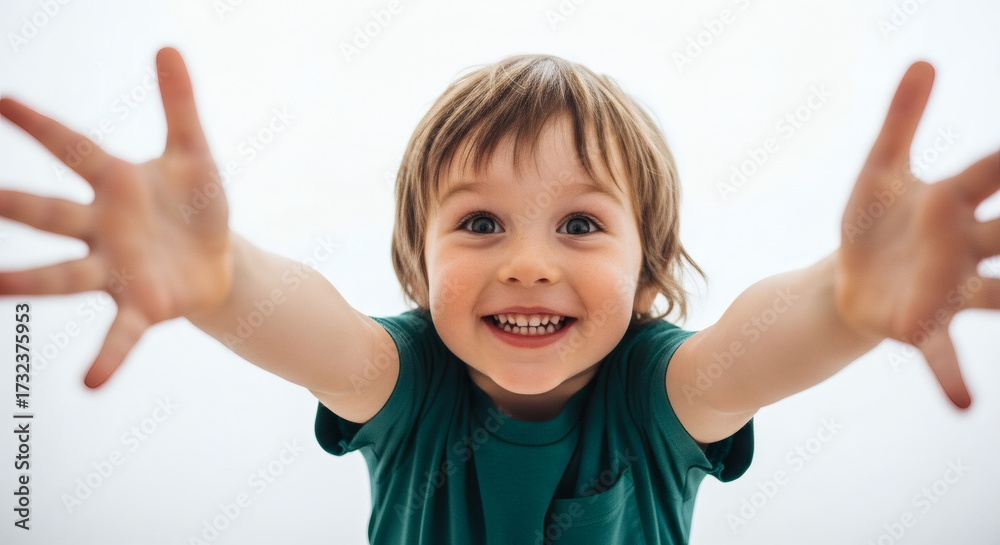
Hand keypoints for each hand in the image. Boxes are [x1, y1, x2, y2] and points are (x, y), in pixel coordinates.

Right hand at [0, 47, 231, 387]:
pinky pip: (120, 334)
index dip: (38, 125)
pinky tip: (91, 384)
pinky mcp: (142, 307)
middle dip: (14, 204)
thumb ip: (180, 105)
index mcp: (116, 183)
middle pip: (51, 214)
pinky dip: (108, 357)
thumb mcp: (196, 153)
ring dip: (27, 282)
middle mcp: (104, 227)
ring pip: (64, 276)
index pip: (72, 148)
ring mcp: (117, 270)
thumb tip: (168, 46)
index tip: (0, 101)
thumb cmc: (197, 204)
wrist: (220, 259)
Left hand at [835, 61, 998, 408]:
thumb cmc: (875, 219)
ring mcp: (948, 288)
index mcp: (952, 201)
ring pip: (997, 295)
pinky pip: (942, 353)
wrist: (852, 276)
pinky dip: (952, 376)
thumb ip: (901, 120)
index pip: (991, 173)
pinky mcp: (920, 324)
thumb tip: (924, 59)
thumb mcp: (878, 169)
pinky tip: (966, 405)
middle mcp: (963, 246)